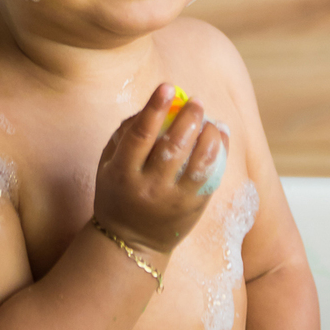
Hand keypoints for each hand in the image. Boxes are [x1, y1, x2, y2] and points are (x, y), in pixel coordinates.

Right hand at [92, 85, 228, 255]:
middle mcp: (148, 187)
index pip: (139, 136)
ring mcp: (173, 199)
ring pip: (199, 161)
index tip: (167, 86)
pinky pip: (212, 175)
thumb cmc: (119, 192)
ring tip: (210, 121)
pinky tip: (220, 135)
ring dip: (209, 134)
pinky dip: (219, 150)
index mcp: (122, 173)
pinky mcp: (193, 207)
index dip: (154, 109)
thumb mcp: (109, 164)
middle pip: (174, 146)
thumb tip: (154, 102)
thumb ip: (125, 133)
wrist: (130, 242)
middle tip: (196, 102)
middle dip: (189, 118)